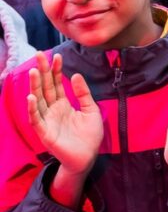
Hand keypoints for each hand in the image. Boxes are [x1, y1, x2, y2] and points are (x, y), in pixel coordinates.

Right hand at [26, 53, 102, 176]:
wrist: (88, 157)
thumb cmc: (89, 135)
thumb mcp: (91, 109)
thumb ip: (83, 93)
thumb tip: (75, 75)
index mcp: (63, 104)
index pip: (56, 84)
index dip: (56, 70)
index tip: (56, 56)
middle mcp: (53, 110)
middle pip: (45, 88)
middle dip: (42, 72)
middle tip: (39, 55)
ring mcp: (47, 121)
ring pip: (38, 100)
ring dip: (35, 86)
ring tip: (34, 71)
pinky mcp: (45, 133)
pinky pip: (36, 119)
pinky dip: (32, 109)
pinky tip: (31, 97)